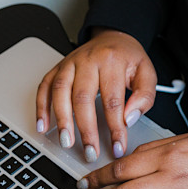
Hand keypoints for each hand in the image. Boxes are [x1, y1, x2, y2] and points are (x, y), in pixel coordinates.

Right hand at [36, 28, 156, 161]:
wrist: (112, 36)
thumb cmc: (128, 58)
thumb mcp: (147, 72)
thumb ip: (144, 96)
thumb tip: (130, 118)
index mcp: (112, 61)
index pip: (113, 101)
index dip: (115, 128)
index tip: (117, 147)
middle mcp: (88, 61)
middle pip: (83, 98)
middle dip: (86, 129)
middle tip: (90, 152)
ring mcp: (70, 63)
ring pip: (60, 91)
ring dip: (62, 119)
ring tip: (66, 141)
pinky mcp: (58, 67)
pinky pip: (44, 86)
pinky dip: (41, 107)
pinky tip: (42, 125)